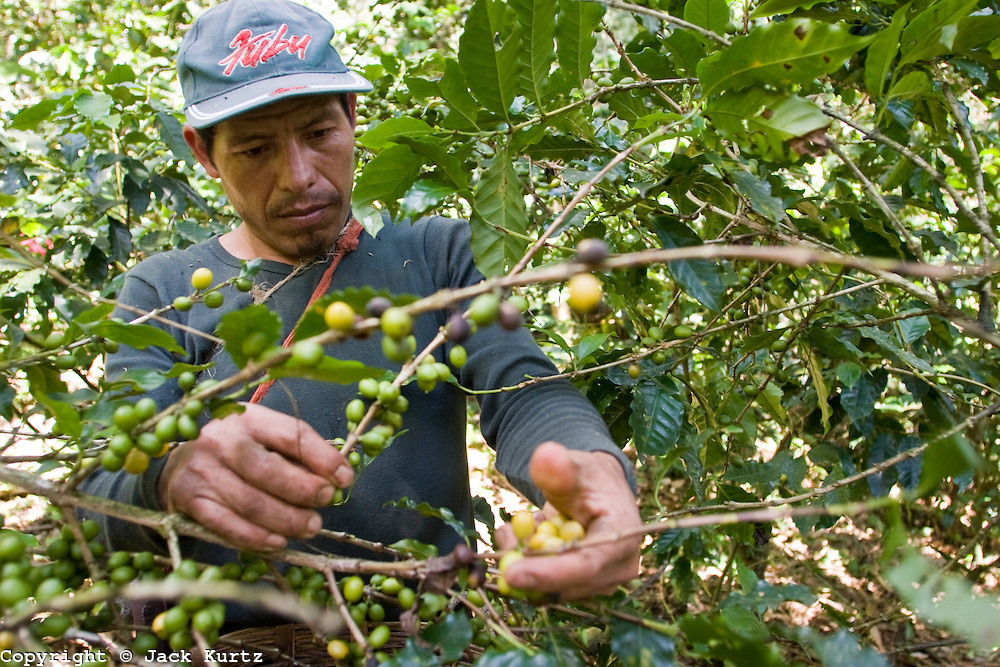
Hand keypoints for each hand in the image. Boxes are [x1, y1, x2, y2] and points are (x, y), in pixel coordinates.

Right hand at [157, 403, 353, 550]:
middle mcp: (221, 440)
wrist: (178, 464)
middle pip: (267, 469)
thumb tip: (337, 479)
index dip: (322, 457)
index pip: (290, 434)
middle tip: (326, 501)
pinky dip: (256, 537)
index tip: (344, 478)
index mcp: (248, 418)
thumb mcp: (265, 439)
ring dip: (286, 519)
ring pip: (250, 502)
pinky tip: (278, 542)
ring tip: (310, 527)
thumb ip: (297, 456)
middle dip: (303, 489)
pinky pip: (227, 525)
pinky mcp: (189, 500)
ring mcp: (202, 471)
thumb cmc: (237, 451)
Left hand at [498, 442, 640, 599]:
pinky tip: (529, 537)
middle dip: (527, 565)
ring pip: (551, 589)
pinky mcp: (583, 588)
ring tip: (522, 525)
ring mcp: (603, 582)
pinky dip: (529, 565)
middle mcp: (619, 567)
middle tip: (504, 535)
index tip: (512, 573)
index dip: (549, 573)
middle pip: (566, 584)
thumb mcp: (574, 467)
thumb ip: (559, 467)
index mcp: (623, 536)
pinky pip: (545, 588)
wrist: (598, 492)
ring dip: (526, 561)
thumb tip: (545, 456)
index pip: (587, 564)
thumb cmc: (588, 478)